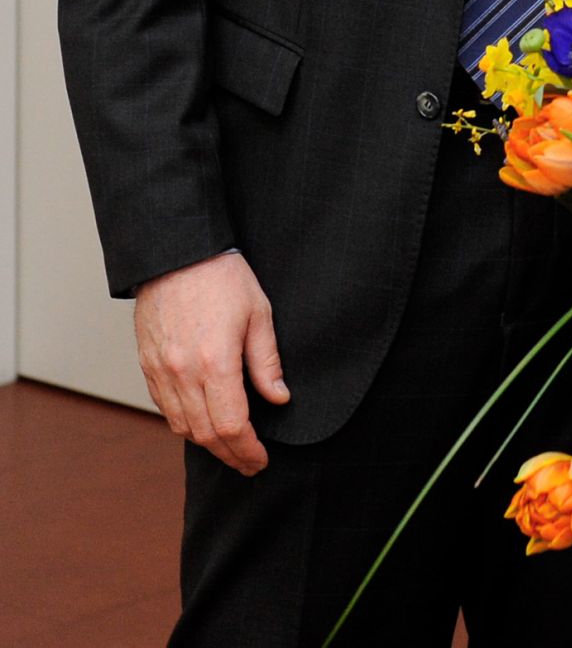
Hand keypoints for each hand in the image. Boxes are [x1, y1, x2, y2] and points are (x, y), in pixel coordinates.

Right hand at [133, 251, 287, 474]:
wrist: (176, 253)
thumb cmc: (221, 277)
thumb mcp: (259, 313)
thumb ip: (267, 361)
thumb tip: (279, 398)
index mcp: (215, 362)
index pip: (231, 426)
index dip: (247, 450)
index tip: (260, 459)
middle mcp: (183, 373)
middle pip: (206, 434)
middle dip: (230, 455)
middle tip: (249, 463)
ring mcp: (160, 371)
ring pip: (181, 426)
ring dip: (207, 443)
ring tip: (229, 447)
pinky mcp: (147, 366)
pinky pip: (164, 408)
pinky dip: (184, 423)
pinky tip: (202, 421)